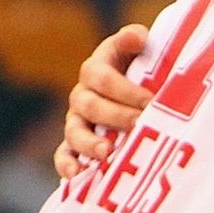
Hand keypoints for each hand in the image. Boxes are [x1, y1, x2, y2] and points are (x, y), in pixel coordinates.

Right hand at [54, 25, 152, 177]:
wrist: (141, 91)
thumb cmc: (145, 70)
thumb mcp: (143, 50)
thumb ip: (136, 40)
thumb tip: (137, 37)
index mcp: (96, 69)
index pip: (102, 76)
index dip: (125, 89)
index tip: (150, 100)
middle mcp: (83, 94)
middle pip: (90, 104)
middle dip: (116, 116)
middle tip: (139, 124)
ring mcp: (77, 121)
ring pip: (74, 131)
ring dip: (90, 143)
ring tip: (107, 153)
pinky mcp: (75, 144)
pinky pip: (63, 154)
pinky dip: (67, 164)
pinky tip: (76, 175)